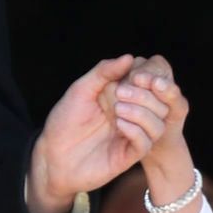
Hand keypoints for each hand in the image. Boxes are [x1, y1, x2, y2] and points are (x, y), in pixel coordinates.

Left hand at [29, 53, 183, 212]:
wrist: (51, 156)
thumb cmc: (64, 121)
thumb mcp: (81, 90)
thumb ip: (104, 72)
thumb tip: (129, 57)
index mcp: (124, 98)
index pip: (151, 86)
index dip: (149, 79)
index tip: (136, 75)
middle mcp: (131, 116)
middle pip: (160, 105)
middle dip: (145, 95)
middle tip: (121, 92)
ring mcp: (131, 136)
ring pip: (158, 125)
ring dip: (142, 113)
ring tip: (118, 109)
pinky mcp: (127, 156)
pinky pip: (145, 143)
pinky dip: (136, 131)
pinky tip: (119, 124)